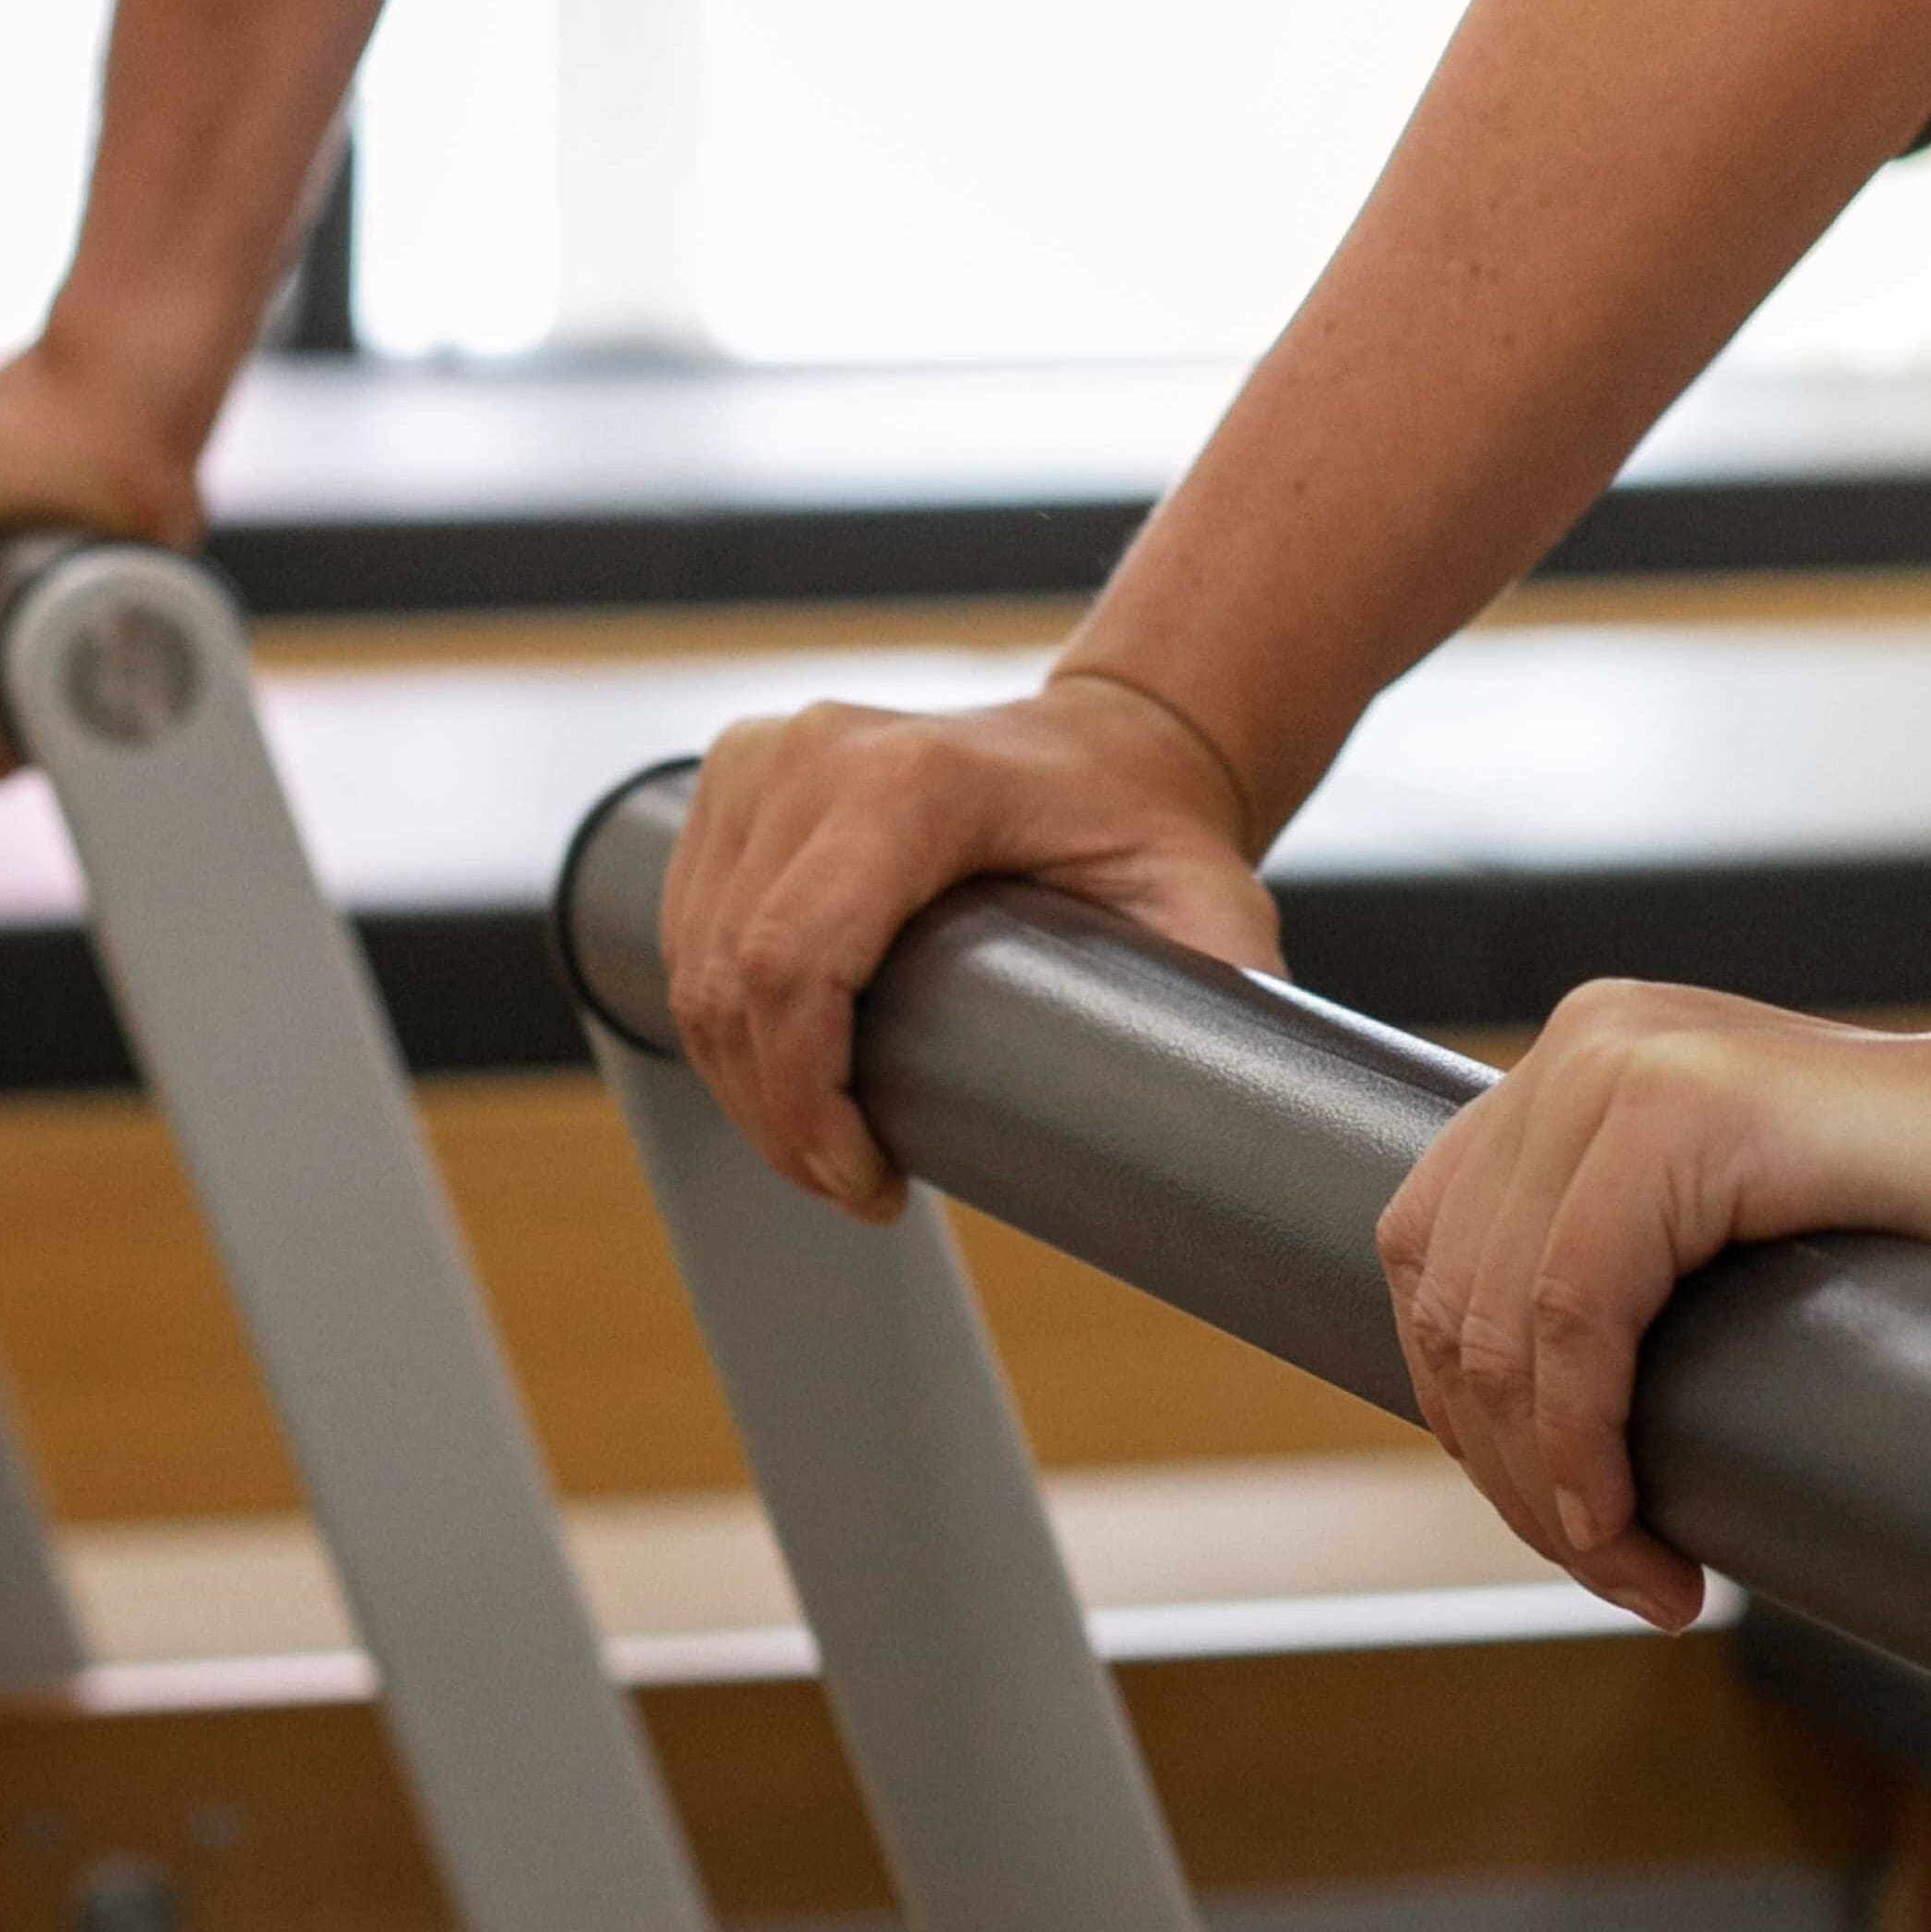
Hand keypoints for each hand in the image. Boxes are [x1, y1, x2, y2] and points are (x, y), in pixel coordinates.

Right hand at [663, 667, 1280, 1211]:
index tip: (868, 1182)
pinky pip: (688, 927)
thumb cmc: (1154, 829)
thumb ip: (1225, 988)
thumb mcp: (1209, 901)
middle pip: (733, 977)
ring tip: (827, 1152)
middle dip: (775, 1117)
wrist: (1115, 741)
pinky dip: (719, 1022)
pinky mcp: (733, 777)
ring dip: (740, 1082)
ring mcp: (762, 757)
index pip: (795, 962)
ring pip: (697, 962)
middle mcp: (816, 754)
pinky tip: (782, 1081)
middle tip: (854, 1190)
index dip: (803, 1099)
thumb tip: (1241, 1117)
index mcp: (912, 782)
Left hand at [1375, 983, 1930, 1626]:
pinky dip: (1580, 1439)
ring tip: (1636, 1569)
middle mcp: (1582, 1048)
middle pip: (1447, 1300)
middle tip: (1614, 1570)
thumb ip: (1640, 1279)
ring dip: (1546, 1483)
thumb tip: (1537, 1438)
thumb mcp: (1737, 1244)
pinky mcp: (1682, 1110)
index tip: (1570, 1518)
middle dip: (1508, 1471)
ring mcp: (1622, 1063)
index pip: (1436, 1261)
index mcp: (1580, 1068)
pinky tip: (1630, 1518)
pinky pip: (1568, 1311)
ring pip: (1494, 1322)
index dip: (1471, 1414)